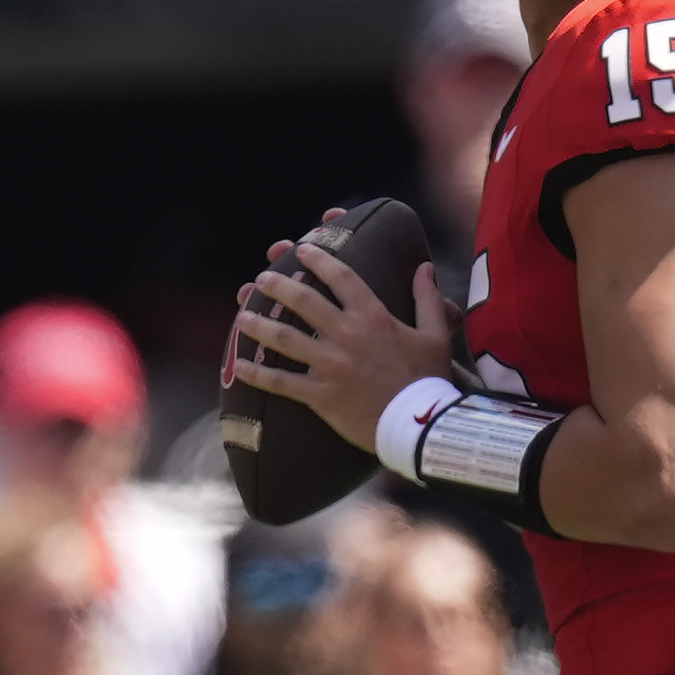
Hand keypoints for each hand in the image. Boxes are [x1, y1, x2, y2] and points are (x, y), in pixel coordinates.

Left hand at [231, 246, 455, 448]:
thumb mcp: (436, 335)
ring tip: (243, 315)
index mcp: (373, 318)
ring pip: (285, 338)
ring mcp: (330, 365)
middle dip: (279, 285)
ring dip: (259, 324)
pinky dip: (257, 374)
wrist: (420, 425)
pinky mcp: (320, 395)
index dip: (319, 260)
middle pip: (304, 301)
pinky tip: (239, 365)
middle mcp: (347, 336)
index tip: (303, 249)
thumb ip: (428, 298)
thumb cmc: (428, 379)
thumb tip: (424, 267)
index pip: (341, 278)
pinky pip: (281, 383)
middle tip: (262, 278)